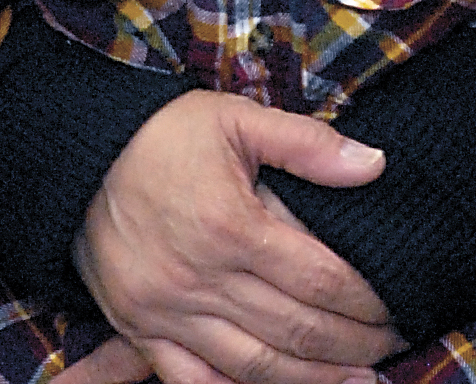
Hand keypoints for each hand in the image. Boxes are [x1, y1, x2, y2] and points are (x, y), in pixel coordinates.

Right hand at [70, 90, 405, 383]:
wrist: (80, 155)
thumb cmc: (163, 133)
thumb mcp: (237, 118)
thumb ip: (308, 144)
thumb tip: (375, 163)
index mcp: (231, 225)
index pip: (319, 278)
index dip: (366, 300)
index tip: (396, 307)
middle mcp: (201, 279)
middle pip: (296, 330)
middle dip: (354, 344)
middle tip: (392, 345)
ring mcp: (168, 314)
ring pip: (254, 367)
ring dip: (312, 381)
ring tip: (358, 380)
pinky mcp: (141, 331)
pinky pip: (193, 382)